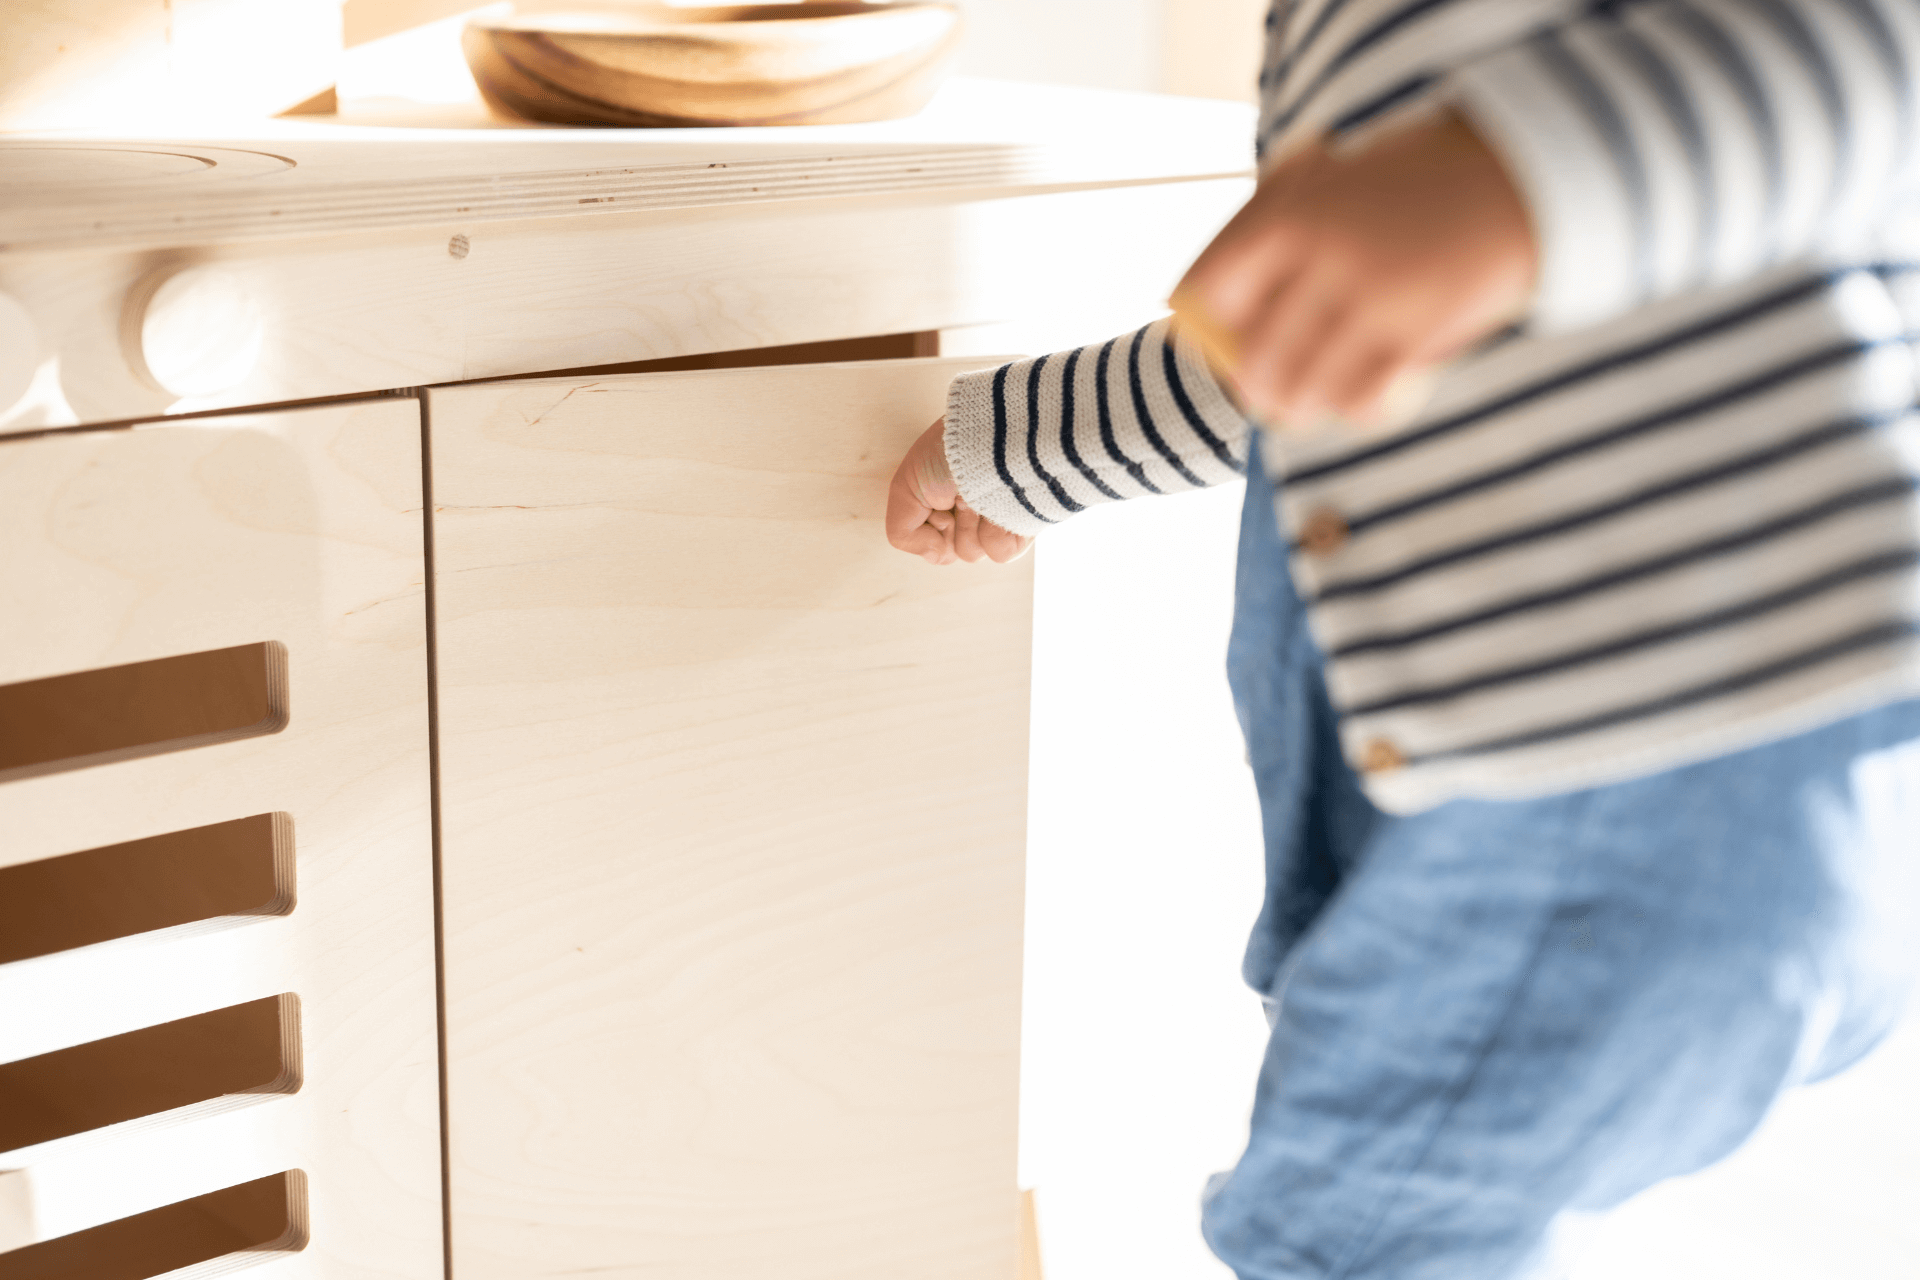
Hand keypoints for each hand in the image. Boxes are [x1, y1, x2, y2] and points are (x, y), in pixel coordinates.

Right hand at [885, 417, 1032, 564]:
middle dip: (947, 524)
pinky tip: (1001, 504)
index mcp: (942, 499)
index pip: (924, 537)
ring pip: (970, 553)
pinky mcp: (1022, 526)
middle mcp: (968, 510)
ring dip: (969, 525)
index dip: (923, 523)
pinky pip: (1000, 554)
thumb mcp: (904, 488)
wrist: (997, 435)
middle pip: (946, 550)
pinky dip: (996, 532)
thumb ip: (903, 533)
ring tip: (981, 492)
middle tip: (957, 493)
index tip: (933, 494)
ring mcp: (996, 519)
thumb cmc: (949, 449)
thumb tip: (938, 556)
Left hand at [1173, 110, 1535, 428]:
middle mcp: (1324, 261)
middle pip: (1255, 357)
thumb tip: (1245, 283)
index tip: (1222, 332)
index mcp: (1295, 213)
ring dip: (1300, 406)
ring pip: (1303, 390)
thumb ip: (1294, 217)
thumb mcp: (1345, 172)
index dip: (1210, 319)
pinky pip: (1361, 401)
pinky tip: (1361, 400)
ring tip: (1305, 406)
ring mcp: (1370, 303)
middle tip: (1263, 391)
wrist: (1528, 174)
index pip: (1213, 287)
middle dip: (1255, 384)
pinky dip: (1354, 409)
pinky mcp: (1416, 337)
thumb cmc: (1431, 169)